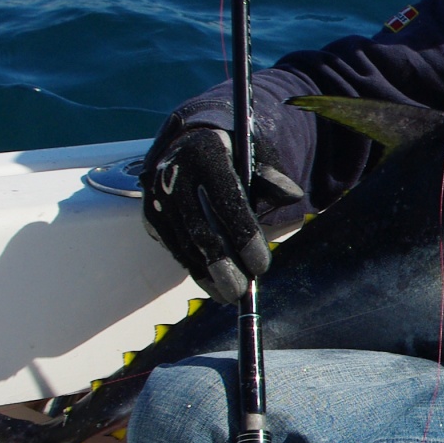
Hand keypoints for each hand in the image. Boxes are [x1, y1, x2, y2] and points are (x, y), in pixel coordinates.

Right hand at [140, 127, 303, 303]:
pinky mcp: (151, 215)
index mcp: (206, 154)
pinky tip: (212, 285)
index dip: (244, 236)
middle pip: (200, 229)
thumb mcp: (253, 159)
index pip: (226, 201)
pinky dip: (194, 269)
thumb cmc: (230, 158)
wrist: (187, 146)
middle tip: (241, 292)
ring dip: (207, 274)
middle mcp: (176, 175)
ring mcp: (158, 197)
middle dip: (222, 265)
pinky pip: (173, 248)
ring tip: (230, 295)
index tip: (261, 266)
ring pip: (184, 244)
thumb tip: (292, 195)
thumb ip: (272, 178)